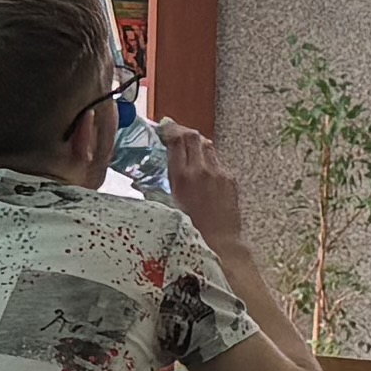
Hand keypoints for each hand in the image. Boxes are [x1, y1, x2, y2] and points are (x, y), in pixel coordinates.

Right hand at [154, 118, 247, 246]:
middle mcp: (202, 171)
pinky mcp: (230, 179)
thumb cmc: (191, 232)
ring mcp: (219, 173)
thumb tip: (140, 181)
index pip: (177, 140)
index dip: (169, 129)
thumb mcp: (166, 209)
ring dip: (196, 144)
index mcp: (183, 177)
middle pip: (193, 136)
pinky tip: (201, 170)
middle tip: (173, 133)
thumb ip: (153, 190)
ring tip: (188, 150)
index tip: (163, 127)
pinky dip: (207, 160)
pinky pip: (217, 161)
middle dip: (182, 131)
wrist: (221, 244)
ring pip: (207, 145)